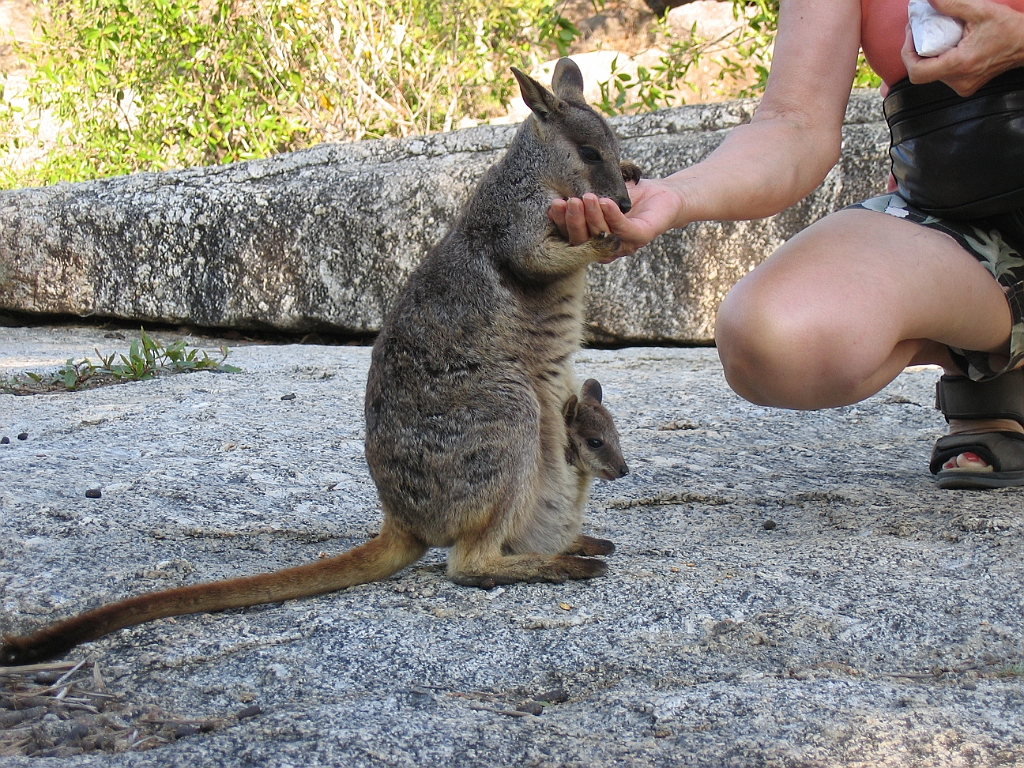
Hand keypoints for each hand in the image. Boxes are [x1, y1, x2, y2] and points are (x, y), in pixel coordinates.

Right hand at [548, 179, 683, 261]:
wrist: (664, 194)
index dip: (561, 222)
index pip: (572, 235)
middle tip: (570, 201)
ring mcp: (624, 244)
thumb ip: (584, 199)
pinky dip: (612, 215)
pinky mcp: (641, 237)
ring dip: (593, 215)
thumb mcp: (602, 194)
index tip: (554, 205)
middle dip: (574, 221)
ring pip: (601, 234)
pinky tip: (606, 202)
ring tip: (588, 197)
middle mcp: (606, 247)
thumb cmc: (630, 197)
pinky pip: (623, 228)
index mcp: (593, 239)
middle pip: (583, 239)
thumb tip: (556, 193)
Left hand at [902, 0, 1023, 95]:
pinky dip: (939, 60)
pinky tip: (946, 45)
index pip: (917, 72)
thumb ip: (951, 4)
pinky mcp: (966, 86)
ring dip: (928, 55)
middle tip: (919, 31)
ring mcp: (963, 86)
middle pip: (922, 72)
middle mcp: (959, 81)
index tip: (912, 34)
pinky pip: (943, 75)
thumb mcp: (980, 10)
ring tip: (934, 36)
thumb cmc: (1008, 28)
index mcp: (960, 65)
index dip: (907, 53)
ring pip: (932, 74)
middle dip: (915, 51)